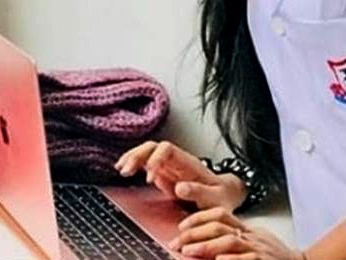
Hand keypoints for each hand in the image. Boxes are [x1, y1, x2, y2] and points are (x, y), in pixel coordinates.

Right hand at [114, 141, 245, 211]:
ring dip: (132, 158)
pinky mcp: (163, 173)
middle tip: (126, 170)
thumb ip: (199, 192)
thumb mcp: (215, 198)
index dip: (156, 159)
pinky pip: (145, 163)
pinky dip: (133, 164)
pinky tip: (124, 169)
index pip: (167, 149)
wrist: (225, 195)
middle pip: (152, 147)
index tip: (150, 176)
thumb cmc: (221, 196)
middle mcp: (176, 160)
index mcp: (188, 162)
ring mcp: (169, 165)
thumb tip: (179, 187)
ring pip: (146, 152)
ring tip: (120, 169)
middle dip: (137, 156)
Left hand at [169, 206, 302, 258]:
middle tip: (178, 242)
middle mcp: (252, 236)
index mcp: (247, 229)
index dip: (198, 218)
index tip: (181, 227)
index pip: (220, 215)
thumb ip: (235, 238)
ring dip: (206, 246)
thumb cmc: (275, 257)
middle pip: (219, 226)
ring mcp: (259, 249)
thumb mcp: (256, 242)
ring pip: (230, 241)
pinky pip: (247, 259)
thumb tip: (207, 243)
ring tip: (189, 251)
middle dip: (195, 233)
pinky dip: (232, 259)